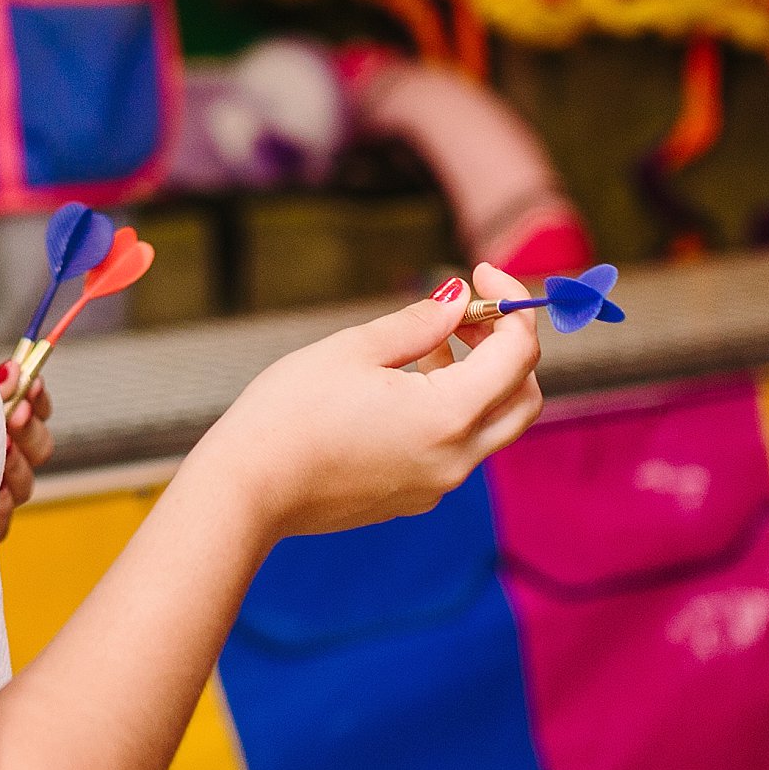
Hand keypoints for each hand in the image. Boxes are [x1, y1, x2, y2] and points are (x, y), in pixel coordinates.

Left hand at [0, 365, 52, 540]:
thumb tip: (11, 373)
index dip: (38, 398)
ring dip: (16, 465)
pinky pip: (3, 522)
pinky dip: (0, 505)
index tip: (30, 384)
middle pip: (40, 447)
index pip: (34, 408)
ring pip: (25, 485)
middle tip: (16, 414)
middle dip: (31, 428)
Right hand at [185, 262, 544, 545]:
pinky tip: (398, 390)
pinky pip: (455, 449)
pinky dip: (449, 411)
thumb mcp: (355, 349)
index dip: (508, 303)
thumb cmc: (290, 412)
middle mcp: (456, 459)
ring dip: (476, 378)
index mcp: (449, 416)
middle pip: (523, 399)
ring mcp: (437, 485)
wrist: (245, 489)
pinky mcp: (412, 496)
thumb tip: (458, 298)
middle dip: (508, 349)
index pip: (518, 354)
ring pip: (490, 426)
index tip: (477, 273)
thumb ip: (419, 322)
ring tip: (421, 347)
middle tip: (466, 314)